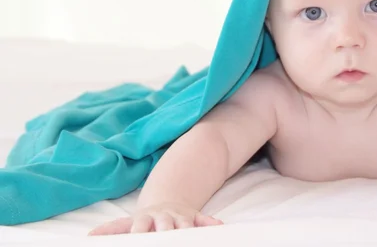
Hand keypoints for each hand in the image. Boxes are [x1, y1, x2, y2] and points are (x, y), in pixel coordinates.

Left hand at [88, 202, 222, 234]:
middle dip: (167, 234)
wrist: (167, 202)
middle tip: (166, 241)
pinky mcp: (195, 216)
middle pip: (166, 226)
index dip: (139, 234)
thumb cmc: (145, 220)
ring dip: (189, 229)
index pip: (141, 227)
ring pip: (187, 223)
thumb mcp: (128, 222)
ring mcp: (181, 216)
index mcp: (146, 219)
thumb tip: (88, 238)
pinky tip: (220, 228)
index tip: (135, 240)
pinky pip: (205, 219)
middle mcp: (164, 217)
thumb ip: (111, 230)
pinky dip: (212, 223)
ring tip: (190, 238)